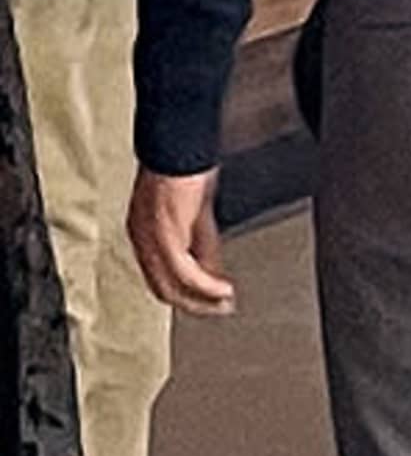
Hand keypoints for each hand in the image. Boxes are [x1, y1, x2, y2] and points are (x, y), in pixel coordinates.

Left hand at [129, 170, 232, 317]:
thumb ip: (203, 243)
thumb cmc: (185, 167)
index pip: (159, 277)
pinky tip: (222, 289)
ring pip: (171, 286)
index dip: (184, 295)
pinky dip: (206, 285)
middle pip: (162, 289)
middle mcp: (141, 239)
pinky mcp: (165, 235)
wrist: (179, 144)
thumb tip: (212, 272)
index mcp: (143, 233)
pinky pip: (185, 272)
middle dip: (194, 305)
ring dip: (200, 300)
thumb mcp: (197, 212)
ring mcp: (150, 240)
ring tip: (224, 303)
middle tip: (219, 310)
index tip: (209, 302)